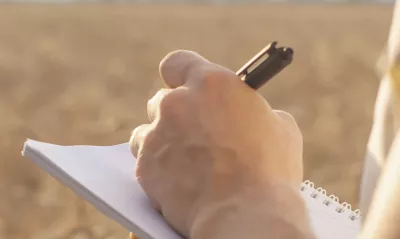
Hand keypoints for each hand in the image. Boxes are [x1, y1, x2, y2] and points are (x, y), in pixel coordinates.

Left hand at [130, 50, 313, 238]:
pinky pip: (144, 160)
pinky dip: (157, 167)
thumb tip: (249, 119)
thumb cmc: (269, 169)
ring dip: (162, 140)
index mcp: (211, 83)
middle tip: (193, 132)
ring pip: (147, 130)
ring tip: (184, 161)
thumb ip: (255, 112)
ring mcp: (156, 134)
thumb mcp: (279, 128)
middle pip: (162, 100)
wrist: (245, 214)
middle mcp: (177, 102)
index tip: (183, 86)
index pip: (178, 63)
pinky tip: (179, 180)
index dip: (180, 75)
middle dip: (175, 114)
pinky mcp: (145, 166)